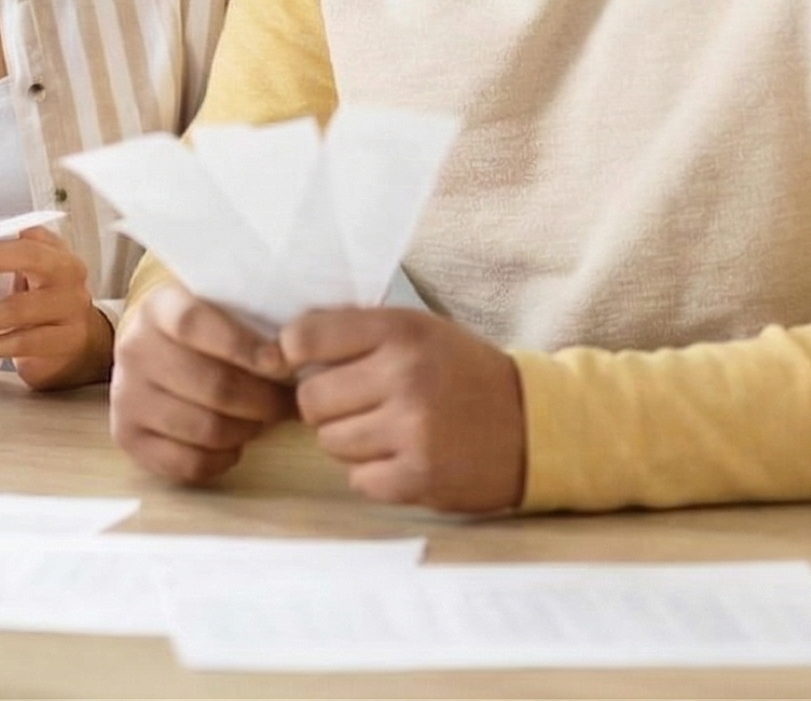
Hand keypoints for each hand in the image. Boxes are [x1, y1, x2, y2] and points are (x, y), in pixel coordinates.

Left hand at [0, 225, 111, 390]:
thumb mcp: (32, 279)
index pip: (25, 235)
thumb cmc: (45, 304)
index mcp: (56, 252)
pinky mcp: (67, 340)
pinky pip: (24, 341)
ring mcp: (71, 307)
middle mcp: (68, 274)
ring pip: (19, 308)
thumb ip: (5, 268)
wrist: (85, 344)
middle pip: (28, 257)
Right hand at [108, 283, 294, 483]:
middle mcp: (135, 350)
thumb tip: (302, 354)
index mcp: (158, 308)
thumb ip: (251, 317)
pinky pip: (188, 463)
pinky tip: (234, 445)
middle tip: (289, 403)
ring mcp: (126, 396)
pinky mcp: (127, 436)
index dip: (240, 345)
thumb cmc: (203, 331)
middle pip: (211, 386)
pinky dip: (222, 459)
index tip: (280, 362)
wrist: (150, 350)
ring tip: (262, 421)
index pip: (194, 324)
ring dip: (247, 430)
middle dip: (264, 401)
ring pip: (205, 429)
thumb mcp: (218, 306)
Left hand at [280, 307, 525, 513]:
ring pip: (330, 442)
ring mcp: (412, 429)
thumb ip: (352, 330)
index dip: (292, 353)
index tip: (300, 363)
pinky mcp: (419, 475)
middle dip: (326, 405)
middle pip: (310, 398)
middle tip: (360, 404)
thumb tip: (277, 346)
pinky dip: (373, 475)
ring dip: (349, 442)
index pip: (304, 337)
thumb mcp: (416, 330)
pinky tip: (402, 458)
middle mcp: (404, 376)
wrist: (534, 426)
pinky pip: (357, 480)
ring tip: (387, 431)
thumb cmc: (461, 374)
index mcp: (399, 331)